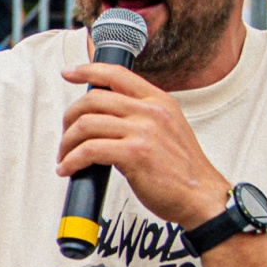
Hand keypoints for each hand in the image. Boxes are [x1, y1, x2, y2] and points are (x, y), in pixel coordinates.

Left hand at [56, 62, 229, 231]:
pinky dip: (71, 161)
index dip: (88, 70)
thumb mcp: (167, 129)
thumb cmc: (182, 170)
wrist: (201, 196)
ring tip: (66, 157)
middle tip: (66, 136)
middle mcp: (150, 111)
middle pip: (93, 100)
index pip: (116, 74)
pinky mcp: (134, 154)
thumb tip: (104, 116)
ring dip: (68, 143)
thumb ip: (141, 116)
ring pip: (86, 124)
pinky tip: (68, 169)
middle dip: (70, 118)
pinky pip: (89, 150)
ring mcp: (143, 131)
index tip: (69, 73)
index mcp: (158, 101)